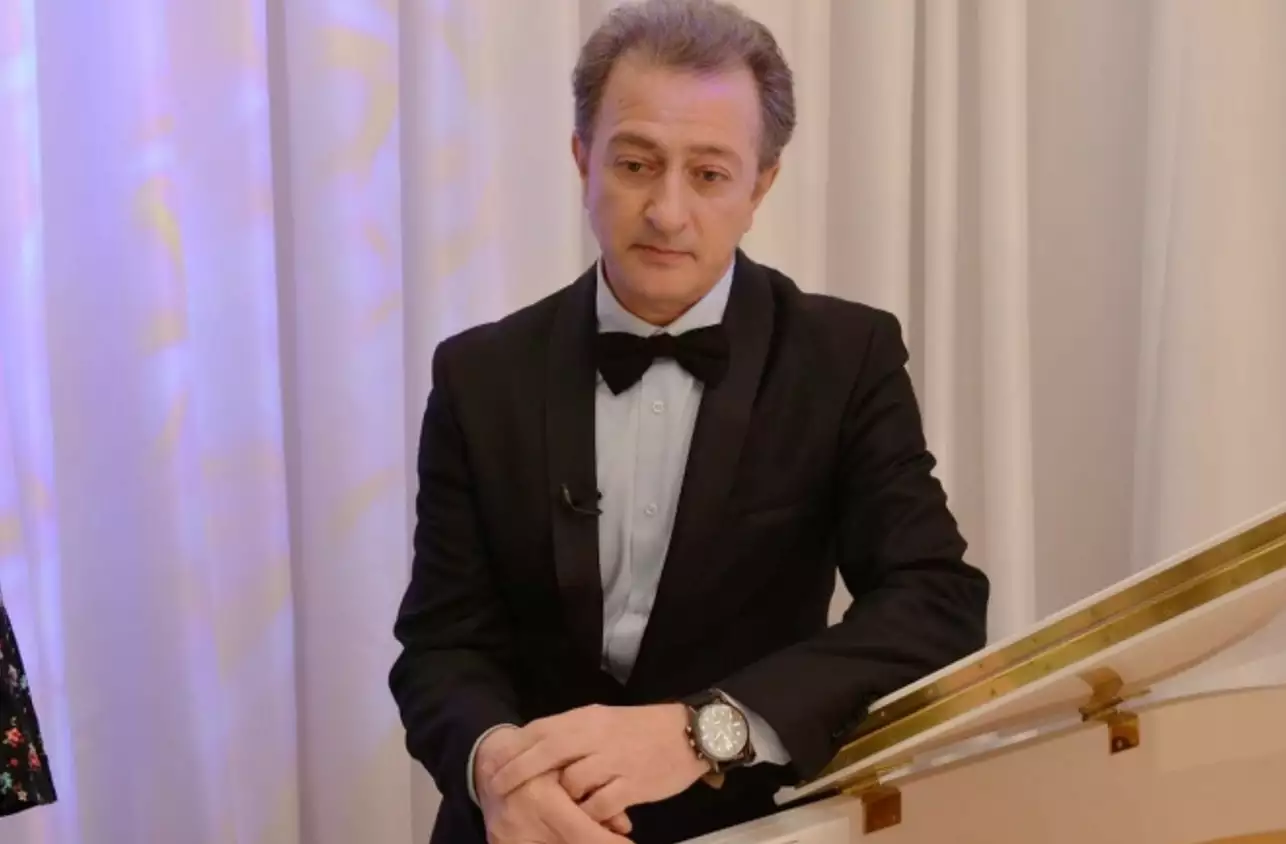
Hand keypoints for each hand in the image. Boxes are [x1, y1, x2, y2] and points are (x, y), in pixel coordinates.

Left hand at [482, 704, 709, 826]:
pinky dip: (587, 814)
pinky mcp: (633, 784)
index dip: (515, 746)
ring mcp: (615, 760)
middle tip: (498, 787)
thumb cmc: (642, 729)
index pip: (542, 728)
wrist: (689, 733)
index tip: (493, 761)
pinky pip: (599, 804)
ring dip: (557, 797)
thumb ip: (573, 733)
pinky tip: (583, 819)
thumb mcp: (603, 721)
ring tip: (548, 808)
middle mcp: (598, 736)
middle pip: (548, 751)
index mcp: (588, 718)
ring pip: (572, 782)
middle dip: (518, 770)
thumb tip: (537, 746)